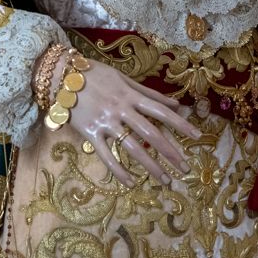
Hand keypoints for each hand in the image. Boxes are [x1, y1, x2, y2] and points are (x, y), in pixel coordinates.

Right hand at [64, 60, 198, 187]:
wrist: (61, 75)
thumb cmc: (94, 75)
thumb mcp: (123, 79)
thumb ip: (148, 93)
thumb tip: (175, 104)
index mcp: (130, 95)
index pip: (161, 111)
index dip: (180, 124)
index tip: (196, 136)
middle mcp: (121, 109)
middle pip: (150, 133)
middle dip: (170, 152)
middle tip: (184, 168)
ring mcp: (105, 122)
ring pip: (132, 147)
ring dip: (150, 165)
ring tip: (164, 179)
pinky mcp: (90, 133)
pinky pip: (106, 155)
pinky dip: (118, 170)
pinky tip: (130, 183)